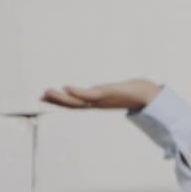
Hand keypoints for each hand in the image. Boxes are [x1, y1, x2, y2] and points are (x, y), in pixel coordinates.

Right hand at [41, 78, 160, 110]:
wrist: (150, 96)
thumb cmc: (137, 91)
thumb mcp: (119, 90)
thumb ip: (111, 90)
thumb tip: (106, 87)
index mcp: (98, 102)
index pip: (76, 103)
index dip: (61, 101)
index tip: (46, 97)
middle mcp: (98, 103)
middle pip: (73, 104)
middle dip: (56, 101)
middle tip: (40, 96)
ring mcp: (102, 99)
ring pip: (78, 101)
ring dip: (61, 98)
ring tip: (47, 92)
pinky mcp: (108, 94)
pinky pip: (90, 94)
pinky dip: (78, 92)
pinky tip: (66, 88)